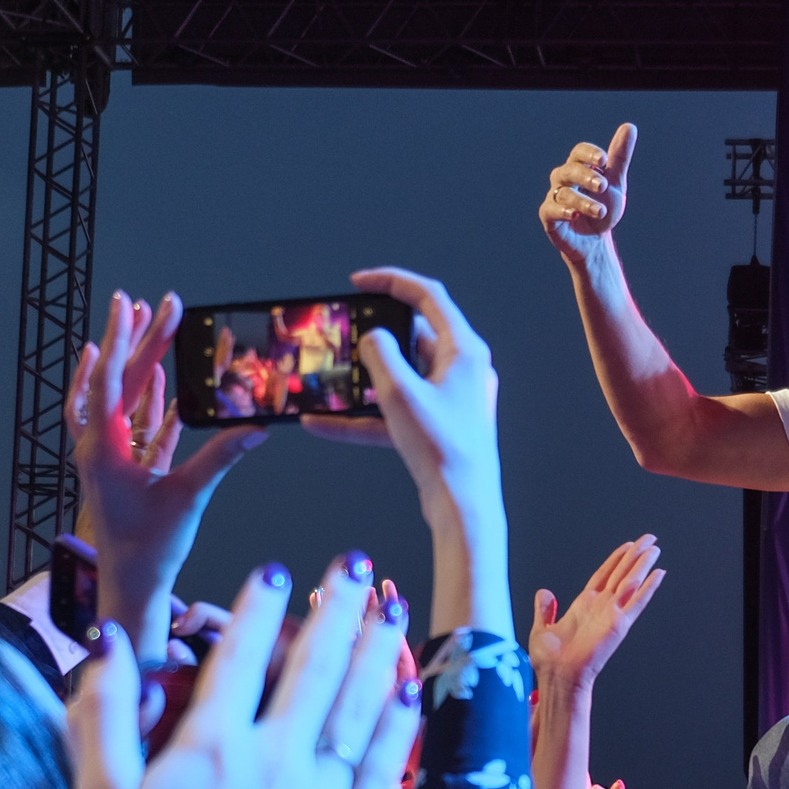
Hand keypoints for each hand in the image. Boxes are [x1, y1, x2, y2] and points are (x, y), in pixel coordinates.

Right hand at [69, 555, 419, 788]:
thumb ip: (102, 717)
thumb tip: (107, 644)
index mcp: (211, 747)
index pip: (240, 656)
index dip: (258, 608)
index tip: (275, 572)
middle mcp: (275, 761)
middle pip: (315, 669)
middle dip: (337, 611)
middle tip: (355, 568)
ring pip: (361, 709)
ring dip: (378, 654)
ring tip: (391, 612)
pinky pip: (383, 768)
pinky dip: (397, 725)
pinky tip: (407, 696)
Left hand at [71, 292, 267, 654]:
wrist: (131, 588)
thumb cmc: (150, 550)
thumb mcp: (188, 497)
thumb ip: (221, 457)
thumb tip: (256, 427)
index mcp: (102, 448)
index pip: (110, 379)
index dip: (122, 338)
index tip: (131, 304)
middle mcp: (98, 446)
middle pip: (117, 382)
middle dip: (135, 340)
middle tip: (152, 303)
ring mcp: (110, 456)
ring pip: (121, 399)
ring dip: (136, 363)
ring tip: (147, 323)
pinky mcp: (126, 469)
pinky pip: (133, 424)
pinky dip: (145, 398)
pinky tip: (158, 375)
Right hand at [307, 268, 510, 639]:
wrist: (463, 507)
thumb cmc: (441, 449)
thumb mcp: (400, 394)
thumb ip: (380, 354)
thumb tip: (372, 338)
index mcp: (464, 349)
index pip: (428, 296)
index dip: (391, 281)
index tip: (358, 282)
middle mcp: (464, 368)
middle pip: (413, 336)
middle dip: (373, 337)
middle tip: (343, 334)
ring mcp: (453, 399)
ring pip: (402, 376)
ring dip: (365, 380)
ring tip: (331, 380)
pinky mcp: (441, 426)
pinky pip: (398, 411)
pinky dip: (366, 416)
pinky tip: (324, 423)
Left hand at [528, 535, 665, 688]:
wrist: (557, 676)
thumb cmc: (549, 660)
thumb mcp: (542, 628)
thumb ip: (544, 609)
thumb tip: (544, 593)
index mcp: (584, 605)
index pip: (604, 574)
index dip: (616, 559)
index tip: (627, 545)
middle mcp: (601, 607)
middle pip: (621, 573)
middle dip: (635, 555)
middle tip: (649, 539)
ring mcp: (612, 614)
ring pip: (631, 582)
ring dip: (643, 564)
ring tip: (654, 548)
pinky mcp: (619, 624)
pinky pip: (637, 601)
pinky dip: (649, 587)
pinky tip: (659, 574)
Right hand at [540, 123, 636, 267]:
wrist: (596, 240)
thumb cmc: (603, 208)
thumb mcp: (615, 183)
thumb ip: (620, 157)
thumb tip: (629, 127)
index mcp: (578, 167)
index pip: (579, 152)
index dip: (589, 154)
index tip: (604, 160)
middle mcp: (563, 179)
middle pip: (570, 170)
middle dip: (586, 176)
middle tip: (603, 186)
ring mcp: (554, 198)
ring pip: (564, 193)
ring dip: (583, 202)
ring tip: (601, 211)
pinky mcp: (548, 217)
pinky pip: (549, 210)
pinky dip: (560, 211)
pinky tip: (573, 215)